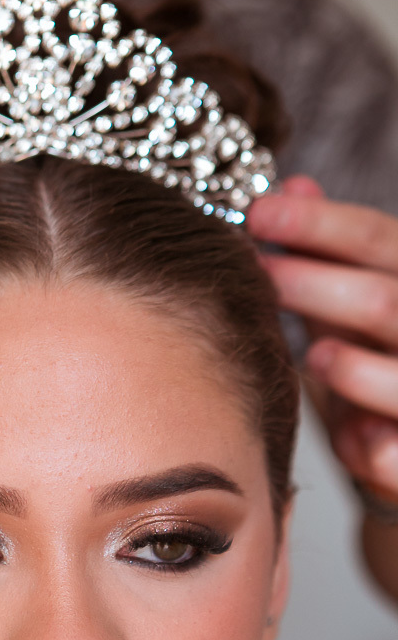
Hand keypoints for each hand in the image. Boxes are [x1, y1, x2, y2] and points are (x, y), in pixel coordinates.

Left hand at [247, 176, 397, 505]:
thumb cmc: (371, 377)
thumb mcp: (352, 312)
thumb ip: (330, 258)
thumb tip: (292, 184)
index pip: (382, 239)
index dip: (320, 225)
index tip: (256, 212)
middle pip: (385, 301)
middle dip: (316, 286)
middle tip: (257, 275)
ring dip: (350, 367)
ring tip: (315, 359)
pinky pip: (396, 454)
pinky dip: (372, 447)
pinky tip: (354, 442)